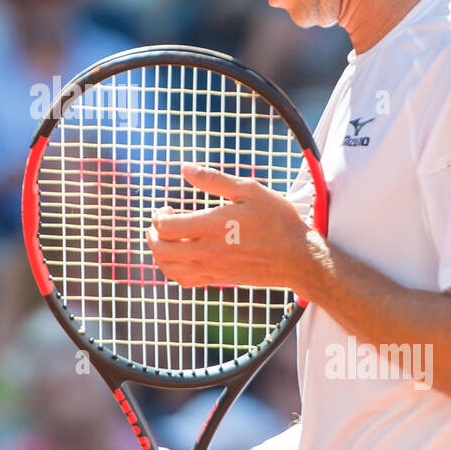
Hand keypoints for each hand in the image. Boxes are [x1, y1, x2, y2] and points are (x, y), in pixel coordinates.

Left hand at [146, 163, 319, 293]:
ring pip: (167, 268)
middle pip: (160, 249)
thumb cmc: (276, 219)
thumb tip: (185, 169)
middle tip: (162, 222)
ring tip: (166, 238)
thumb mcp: (249, 190)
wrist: (297, 257)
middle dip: (152, 233)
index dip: (158, 216)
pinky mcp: (218, 280)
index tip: (168, 208)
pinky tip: (180, 256)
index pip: (165, 227)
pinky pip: (183, 280)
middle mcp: (208, 251)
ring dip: (158, 252)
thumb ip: (214, 180)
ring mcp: (212, 269)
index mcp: (213, 227)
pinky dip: (172, 269)